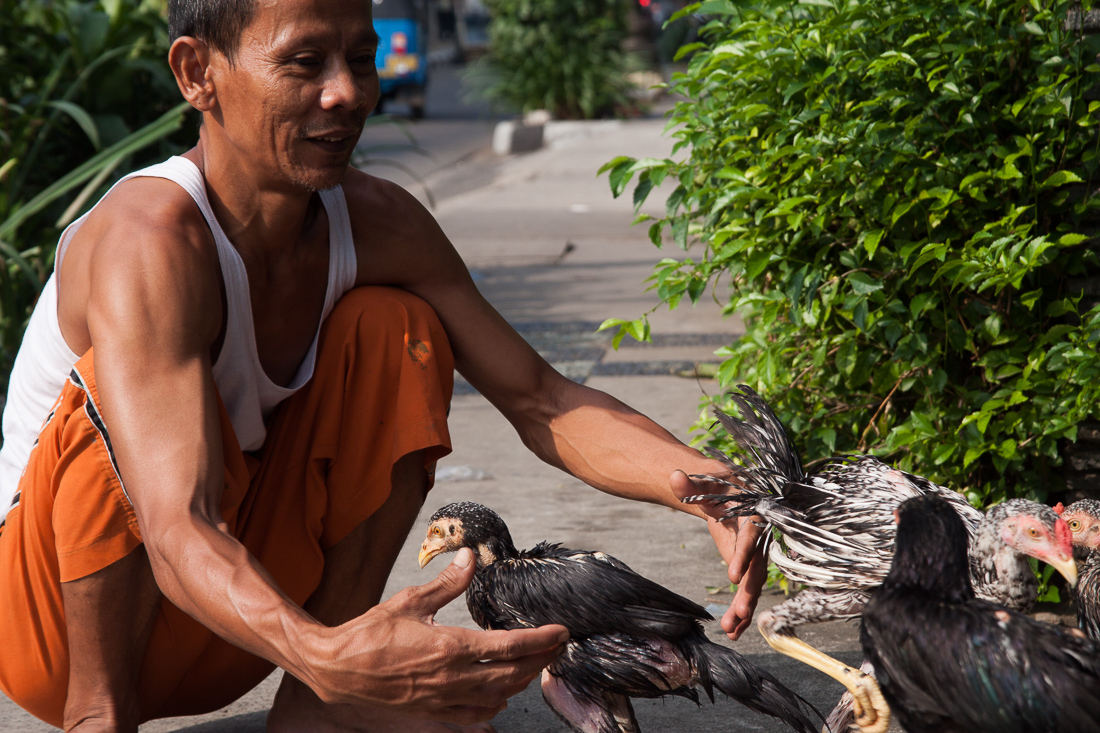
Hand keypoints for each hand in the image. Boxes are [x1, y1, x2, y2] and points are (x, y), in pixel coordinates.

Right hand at [308, 548, 568, 723]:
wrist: (337, 670)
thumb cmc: (370, 633)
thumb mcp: (410, 600)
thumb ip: (447, 583)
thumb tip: (471, 558)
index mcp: (449, 648)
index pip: (510, 646)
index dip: (541, 640)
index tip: (560, 631)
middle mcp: (452, 679)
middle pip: (513, 674)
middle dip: (540, 660)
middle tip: (555, 646)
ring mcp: (444, 700)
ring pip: (499, 697)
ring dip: (521, 681)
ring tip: (532, 664)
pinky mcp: (433, 713)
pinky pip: (476, 715)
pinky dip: (496, 703)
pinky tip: (501, 692)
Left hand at [670, 469, 766, 640]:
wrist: (729, 495)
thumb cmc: (717, 488)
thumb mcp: (703, 485)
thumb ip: (690, 484)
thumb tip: (674, 476)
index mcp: (752, 518)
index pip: (749, 538)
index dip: (742, 556)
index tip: (732, 575)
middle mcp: (758, 540)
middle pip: (756, 569)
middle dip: (748, 592)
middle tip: (738, 613)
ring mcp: (754, 557)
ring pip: (752, 586)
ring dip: (744, 609)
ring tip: (730, 630)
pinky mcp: (747, 568)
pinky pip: (746, 592)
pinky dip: (741, 612)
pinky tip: (732, 632)